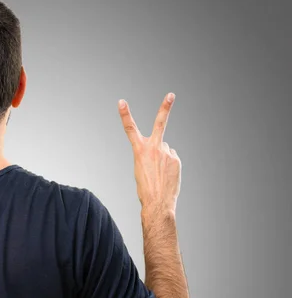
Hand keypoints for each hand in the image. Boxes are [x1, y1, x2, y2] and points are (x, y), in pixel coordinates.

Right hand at [118, 92, 181, 212]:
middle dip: (165, 108)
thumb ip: (150, 154)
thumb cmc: (145, 189)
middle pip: (160, 123)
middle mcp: (154, 148)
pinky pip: (171, 158)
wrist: (157, 202)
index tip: (121, 102)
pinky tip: (166, 176)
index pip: (130, 129)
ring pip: (164, 150)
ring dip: (162, 159)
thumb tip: (165, 149)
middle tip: (171, 95)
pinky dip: (169, 166)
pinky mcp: (176, 159)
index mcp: (139, 151)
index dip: (125, 115)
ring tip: (159, 174)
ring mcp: (167, 152)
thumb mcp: (140, 169)